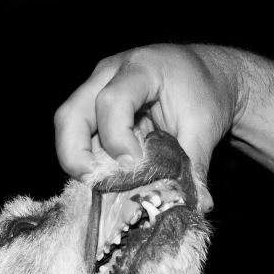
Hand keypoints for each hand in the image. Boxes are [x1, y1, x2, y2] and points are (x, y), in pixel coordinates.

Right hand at [53, 44, 238, 210]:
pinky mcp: (95, 112)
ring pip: (69, 128)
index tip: (134, 167)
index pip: (112, 101)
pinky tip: (110, 180)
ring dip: (81, 163)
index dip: (117, 139)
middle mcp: (109, 75)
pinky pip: (80, 139)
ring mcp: (97, 92)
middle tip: (96, 185)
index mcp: (141, 68)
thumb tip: (199, 204)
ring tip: (106, 187)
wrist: (205, 73)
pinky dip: (90, 163)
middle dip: (75, 156)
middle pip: (71, 114)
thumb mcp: (205, 124)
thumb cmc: (204, 90)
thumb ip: (196, 163)